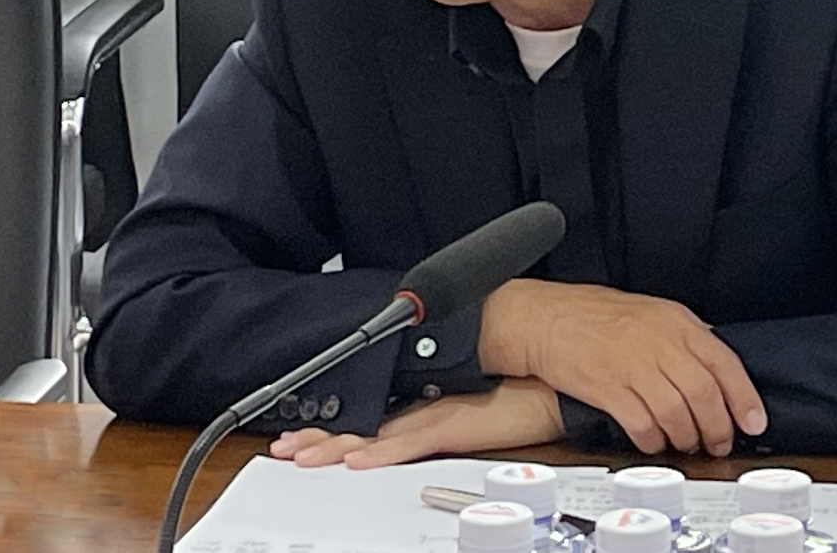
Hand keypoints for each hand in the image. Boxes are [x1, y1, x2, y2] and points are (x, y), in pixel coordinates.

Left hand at [268, 376, 564, 468]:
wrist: (553, 378)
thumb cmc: (520, 390)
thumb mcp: (471, 406)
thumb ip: (441, 414)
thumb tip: (416, 421)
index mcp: (424, 402)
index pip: (369, 416)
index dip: (332, 426)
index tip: (301, 435)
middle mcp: (423, 405)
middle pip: (362, 422)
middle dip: (319, 436)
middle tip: (283, 445)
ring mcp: (435, 412)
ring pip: (374, 432)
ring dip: (334, 445)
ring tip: (300, 454)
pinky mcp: (454, 423)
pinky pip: (410, 441)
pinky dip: (380, 451)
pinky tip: (356, 459)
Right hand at [479, 279, 766, 456]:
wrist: (545, 318)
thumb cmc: (594, 315)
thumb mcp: (650, 312)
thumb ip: (682, 338)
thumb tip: (713, 368)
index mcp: (674, 321)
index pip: (723, 362)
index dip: (744, 397)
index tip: (754, 421)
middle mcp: (658, 342)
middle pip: (704, 393)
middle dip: (718, 427)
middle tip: (719, 443)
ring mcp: (632, 365)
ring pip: (677, 413)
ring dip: (686, 438)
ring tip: (685, 444)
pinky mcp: (607, 389)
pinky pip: (642, 425)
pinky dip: (653, 441)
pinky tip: (652, 442)